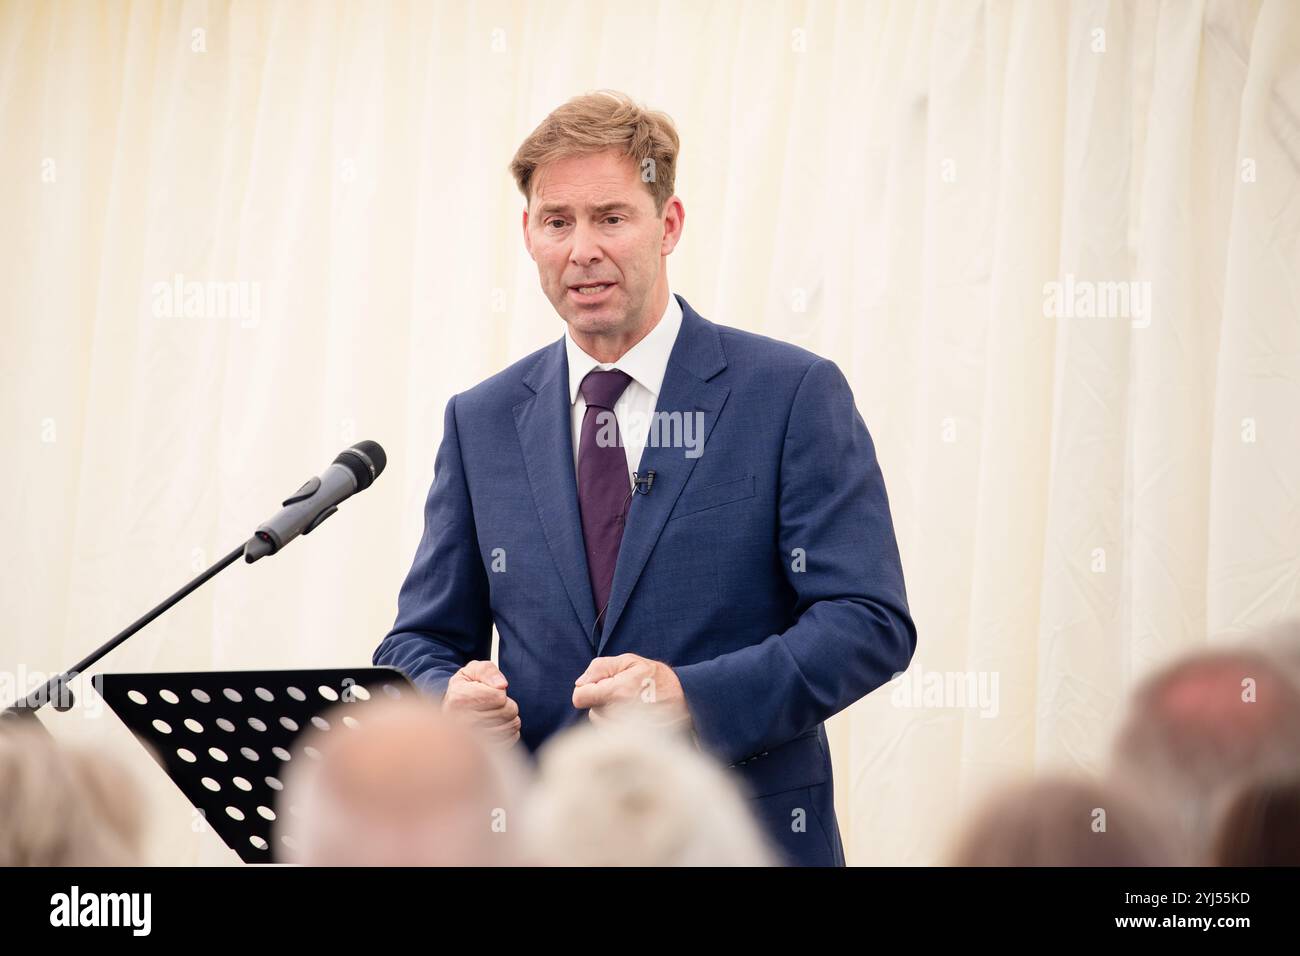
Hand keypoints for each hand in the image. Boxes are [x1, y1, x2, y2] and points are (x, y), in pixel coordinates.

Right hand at [441, 660, 520, 746]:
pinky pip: (511, 740)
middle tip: (493, 703)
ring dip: (509, 717)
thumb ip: (488, 671)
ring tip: (494, 713)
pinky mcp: (482, 750)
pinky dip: (509, 731)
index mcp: (460, 698)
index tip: (489, 691)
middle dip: (506, 704)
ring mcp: (471, 739)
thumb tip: (502, 685)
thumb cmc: (465, 688)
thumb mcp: (473, 670)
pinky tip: (497, 725)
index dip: (500, 691)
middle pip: (508, 711)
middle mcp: (463, 721)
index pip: (500, 696)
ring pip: (511, 726)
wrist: (451, 710)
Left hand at [572, 654, 693, 732]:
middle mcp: (621, 713)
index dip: (586, 690)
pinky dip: (616, 728)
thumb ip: (601, 667)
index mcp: (618, 691)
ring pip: (601, 724)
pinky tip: (632, 719)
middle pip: (591, 712)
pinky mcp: (633, 742)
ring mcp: (627, 731)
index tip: (599, 687)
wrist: (688, 699)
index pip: (580, 697)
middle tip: (623, 695)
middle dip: (601, 702)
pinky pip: (611, 736)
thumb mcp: (630, 661)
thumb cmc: (657, 678)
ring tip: (630, 706)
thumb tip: (579, 683)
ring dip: (608, 716)